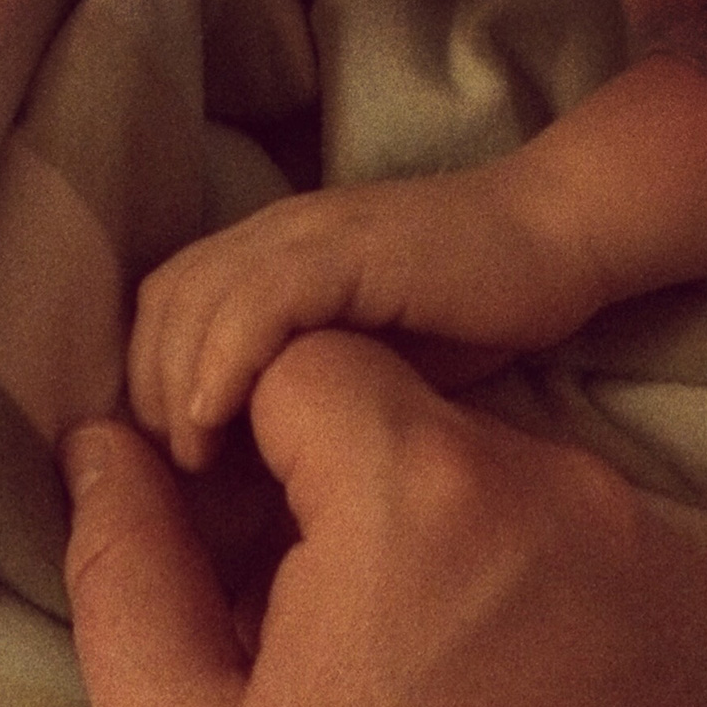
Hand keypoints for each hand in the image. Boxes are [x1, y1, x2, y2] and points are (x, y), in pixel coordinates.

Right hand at [64, 330, 706, 706]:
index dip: (240, 431)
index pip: (303, 356)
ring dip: (420, 538)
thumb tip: (101, 445)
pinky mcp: (704, 618)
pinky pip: (572, 541)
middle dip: (325, 492)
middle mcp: (558, 487)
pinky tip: (490, 702)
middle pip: (399, 417)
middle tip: (295, 631)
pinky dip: (510, 580)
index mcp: (419, 493)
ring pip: (486, 476)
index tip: (223, 529)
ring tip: (395, 679)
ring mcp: (648, 550)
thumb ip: (123, 563)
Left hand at [128, 56, 706, 474]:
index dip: (152, 384)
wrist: (554, 238)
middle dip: (151, 393)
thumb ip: (304, 391)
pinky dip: (225, 360)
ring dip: (177, 386)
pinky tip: (220, 419)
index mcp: (270, 256)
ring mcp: (308, 237)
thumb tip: (254, 465)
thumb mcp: (364, 363)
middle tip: (179, 470)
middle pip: (166, 306)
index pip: (170, 310)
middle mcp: (273, 236)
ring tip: (195, 461)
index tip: (176, 459)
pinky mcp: (349, 250)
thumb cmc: (465, 316)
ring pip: (196, 302)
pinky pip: (262, 302)